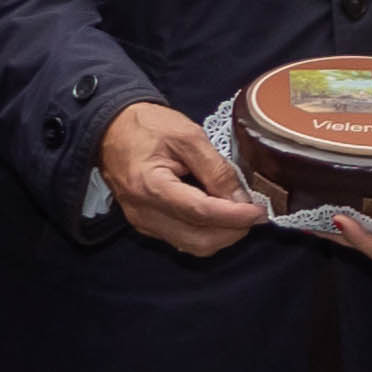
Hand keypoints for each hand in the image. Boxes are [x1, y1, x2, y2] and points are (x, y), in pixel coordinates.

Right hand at [96, 104, 264, 258]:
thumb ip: (216, 168)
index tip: (260, 212)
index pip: (200, 212)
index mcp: (150, 186)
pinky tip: (218, 214)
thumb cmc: (147, 126)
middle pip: (198, 239)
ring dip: (221, 235)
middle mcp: (143, 212)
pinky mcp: (146, 225)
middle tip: (254, 213)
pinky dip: (206, 232)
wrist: (111, 129)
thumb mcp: (187, 136)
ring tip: (239, 213)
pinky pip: (182, 239)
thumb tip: (241, 198)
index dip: (234, 216)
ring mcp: (143, 222)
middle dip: (232, 231)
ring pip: (191, 245)